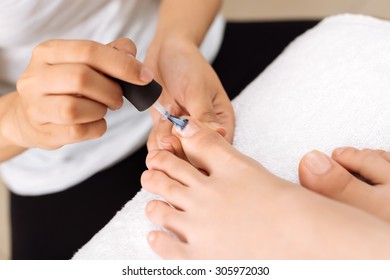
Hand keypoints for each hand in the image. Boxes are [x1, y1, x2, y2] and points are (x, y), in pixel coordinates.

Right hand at [2, 38, 152, 148]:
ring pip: (75, 108)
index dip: (122, 64)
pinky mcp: (43, 131)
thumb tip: (132, 56)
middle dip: (110, 90)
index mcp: (49, 52)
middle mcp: (36, 76)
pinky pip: (78, 132)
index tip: (144, 76)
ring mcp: (35, 106)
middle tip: (118, 98)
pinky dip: (97, 127)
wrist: (30, 116)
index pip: (88, 51)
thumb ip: (111, 54)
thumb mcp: (83, 63)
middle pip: (81, 78)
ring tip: (102, 108)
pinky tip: (96, 122)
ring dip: (100, 110)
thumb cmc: (65, 86)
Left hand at [145, 38, 233, 154]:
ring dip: (165, 146)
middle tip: (170, 135)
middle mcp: (203, 132)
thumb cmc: (188, 64)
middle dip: (180, 151)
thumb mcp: (198, 88)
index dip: (202, 154)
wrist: (166, 51)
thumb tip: (218, 134)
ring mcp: (183, 133)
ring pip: (175, 155)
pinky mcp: (166, 129)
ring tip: (165, 125)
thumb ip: (203, 114)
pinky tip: (159, 126)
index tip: (186, 142)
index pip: (216, 150)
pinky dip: (155, 142)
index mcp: (220, 122)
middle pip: (195, 158)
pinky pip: (160, 146)